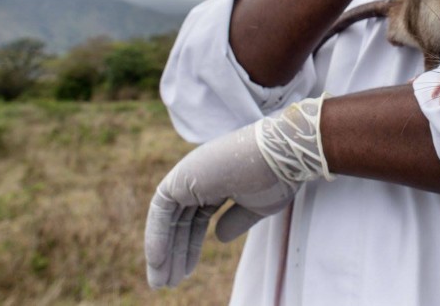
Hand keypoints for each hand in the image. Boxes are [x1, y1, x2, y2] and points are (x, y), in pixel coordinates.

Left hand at [145, 96, 331, 288]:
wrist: (282, 156)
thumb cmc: (276, 178)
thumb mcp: (257, 207)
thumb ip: (236, 222)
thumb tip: (218, 237)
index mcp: (218, 181)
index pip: (196, 218)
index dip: (190, 246)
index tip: (186, 272)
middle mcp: (200, 176)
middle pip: (181, 220)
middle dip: (174, 252)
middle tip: (167, 283)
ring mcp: (190, 175)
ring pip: (168, 218)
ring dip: (164, 250)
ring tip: (161, 282)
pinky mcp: (181, 177)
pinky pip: (161, 210)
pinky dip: (157, 235)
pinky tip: (158, 262)